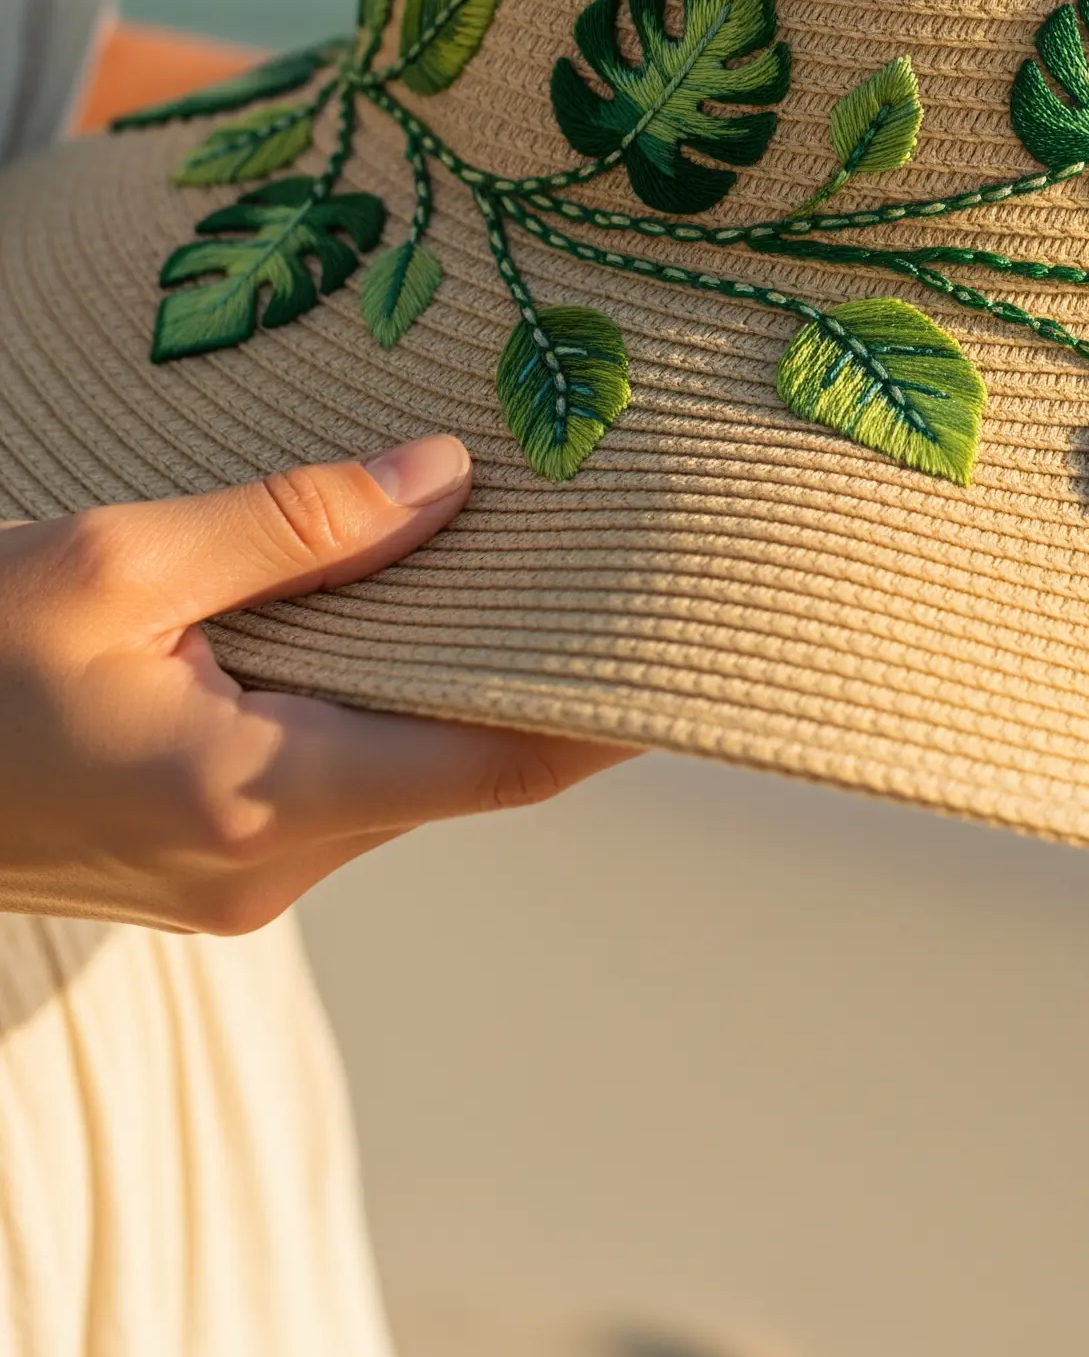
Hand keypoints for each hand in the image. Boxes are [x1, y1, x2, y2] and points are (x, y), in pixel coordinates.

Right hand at [0, 434, 632, 933]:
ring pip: (399, 767)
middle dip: (537, 658)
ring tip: (516, 547)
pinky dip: (380, 695)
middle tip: (615, 543)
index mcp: (265, 800)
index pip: (503, 766)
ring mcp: (238, 877)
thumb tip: (447, 479)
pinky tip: (388, 599)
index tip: (703, 636)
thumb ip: (292, 527)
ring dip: (453, 671)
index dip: (616, 705)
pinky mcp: (207, 857)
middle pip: (461, 763)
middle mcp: (274, 865)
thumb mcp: (118, 564)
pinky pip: (335, 775)